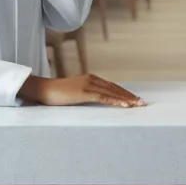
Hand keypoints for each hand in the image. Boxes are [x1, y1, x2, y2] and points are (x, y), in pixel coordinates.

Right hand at [18, 74, 145, 107]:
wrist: (43, 90)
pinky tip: (125, 105)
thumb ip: (85, 94)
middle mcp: (91, 79)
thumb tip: (95, 101)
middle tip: (142, 103)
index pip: (112, 86)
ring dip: (127, 99)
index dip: (124, 92)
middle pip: (115, 88)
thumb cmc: (56, 93)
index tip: (135, 98)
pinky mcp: (84, 92)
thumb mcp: (74, 93)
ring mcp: (88, 85)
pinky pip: (104, 97)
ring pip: (112, 92)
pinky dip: (116, 101)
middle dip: (129, 96)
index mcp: (90, 78)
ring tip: (138, 105)